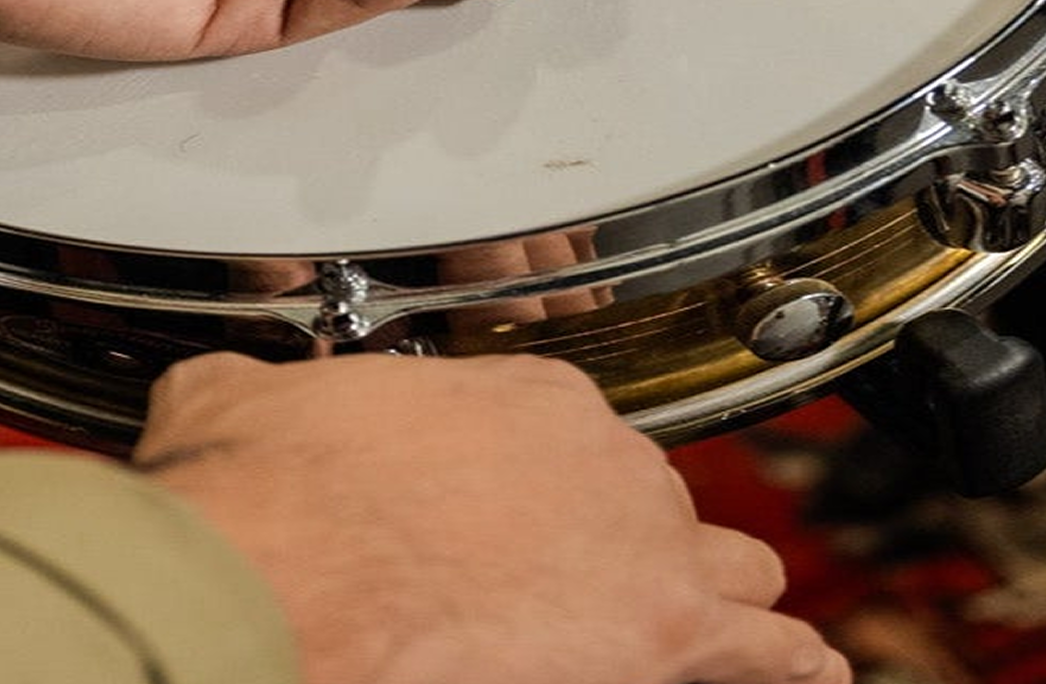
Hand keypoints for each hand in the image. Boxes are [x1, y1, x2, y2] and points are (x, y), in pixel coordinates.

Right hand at [134, 352, 847, 683]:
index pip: (564, 425)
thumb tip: (232, 395)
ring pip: (725, 564)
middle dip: (631, 530)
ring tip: (748, 614)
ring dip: (727, 589)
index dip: (541, 474)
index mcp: (511, 390)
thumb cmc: (265, 496)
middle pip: (648, 493)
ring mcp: (637, 543)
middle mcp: (592, 452)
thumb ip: (275, 398)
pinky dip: (789, 663)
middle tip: (597, 567)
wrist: (284, 573)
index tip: (514, 499)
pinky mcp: (662, 636)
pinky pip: (764, 652)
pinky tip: (813, 671)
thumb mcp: (246, 401)